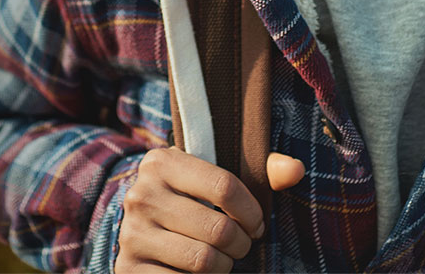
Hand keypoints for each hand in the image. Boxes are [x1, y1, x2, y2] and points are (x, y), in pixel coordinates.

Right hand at [118, 148, 303, 272]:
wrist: (140, 224)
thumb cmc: (192, 196)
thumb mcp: (215, 175)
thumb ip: (262, 169)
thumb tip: (296, 170)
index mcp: (162, 161)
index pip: (224, 186)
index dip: (251, 211)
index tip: (257, 224)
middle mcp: (141, 195)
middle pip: (217, 228)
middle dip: (241, 243)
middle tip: (242, 244)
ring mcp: (130, 234)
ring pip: (203, 261)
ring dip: (225, 266)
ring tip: (225, 259)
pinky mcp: (128, 270)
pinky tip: (199, 273)